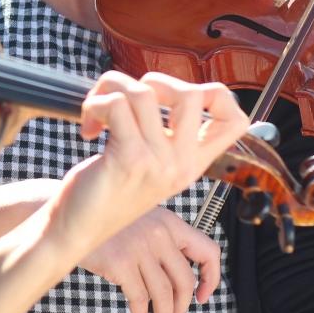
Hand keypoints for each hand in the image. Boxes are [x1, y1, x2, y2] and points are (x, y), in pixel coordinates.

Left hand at [58, 72, 248, 252]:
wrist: (78, 231)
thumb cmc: (106, 192)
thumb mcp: (149, 167)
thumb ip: (164, 136)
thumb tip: (156, 88)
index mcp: (191, 164)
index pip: (235, 121)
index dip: (215, 95)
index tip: (175, 99)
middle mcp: (181, 163)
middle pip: (193, 93)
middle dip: (154, 81)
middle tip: (129, 100)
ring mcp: (158, 161)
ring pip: (145, 92)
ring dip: (112, 89)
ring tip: (98, 111)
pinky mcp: (129, 159)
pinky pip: (117, 105)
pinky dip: (95, 104)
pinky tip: (89, 128)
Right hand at [78, 205, 220, 312]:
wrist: (73, 217)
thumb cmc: (108, 226)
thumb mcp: (142, 223)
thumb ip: (162, 244)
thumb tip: (177, 288)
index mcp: (170, 222)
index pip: (208, 251)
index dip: (210, 278)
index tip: (201, 295)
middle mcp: (159, 233)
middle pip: (184, 281)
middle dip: (181, 308)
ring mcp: (140, 247)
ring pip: (163, 295)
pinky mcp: (120, 263)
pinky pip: (139, 299)